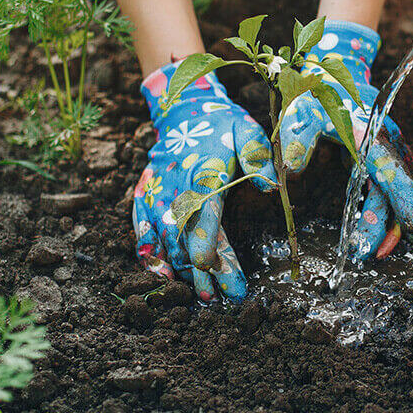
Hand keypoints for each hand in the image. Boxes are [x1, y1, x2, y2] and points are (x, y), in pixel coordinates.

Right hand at [133, 62, 276, 301]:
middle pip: (186, 238)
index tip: (216, 273)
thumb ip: (259, 156)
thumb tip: (271, 185)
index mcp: (203, 175)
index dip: (209, 248)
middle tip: (219, 300)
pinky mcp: (144, 199)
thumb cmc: (222, 126)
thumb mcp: (247, 130)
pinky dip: (150, 256)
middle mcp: (175, 190)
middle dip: (202, 273)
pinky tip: (163, 276)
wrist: (181, 111)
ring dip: (182, 270)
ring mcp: (156, 196)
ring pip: (165, 241)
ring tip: (201, 297)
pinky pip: (141, 232)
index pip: (204, 217)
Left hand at [279, 21, 412, 260]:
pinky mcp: (381, 154)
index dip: (402, 201)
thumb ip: (295, 138)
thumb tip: (291, 169)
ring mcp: (388, 148)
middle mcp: (386, 142)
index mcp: (370, 133)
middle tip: (373, 256)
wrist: (330, 67)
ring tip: (376, 252)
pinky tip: (376, 229)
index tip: (409, 227)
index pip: (392, 172)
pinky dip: (387, 209)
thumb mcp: (299, 111)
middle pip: (398, 189)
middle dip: (390, 224)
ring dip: (390, 221)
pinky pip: (390, 185)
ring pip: (399, 190)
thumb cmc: (314, 91)